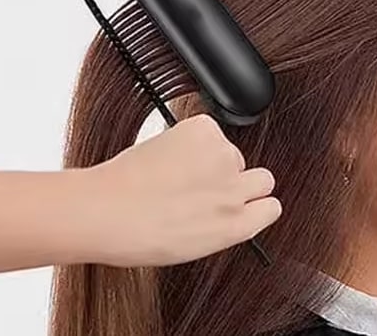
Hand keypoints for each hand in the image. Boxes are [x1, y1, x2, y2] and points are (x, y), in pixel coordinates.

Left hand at [81, 114, 281, 266]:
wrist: (105, 211)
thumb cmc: (138, 235)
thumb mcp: (193, 247)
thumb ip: (222, 226)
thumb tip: (226, 209)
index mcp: (236, 227)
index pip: (271, 207)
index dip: (254, 202)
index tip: (241, 200)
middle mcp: (235, 193)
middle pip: (263, 178)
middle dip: (241, 178)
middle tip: (209, 183)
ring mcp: (222, 159)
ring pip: (231, 152)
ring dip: (212, 157)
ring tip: (177, 171)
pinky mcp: (204, 131)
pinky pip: (209, 129)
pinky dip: (192, 137)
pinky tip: (170, 154)